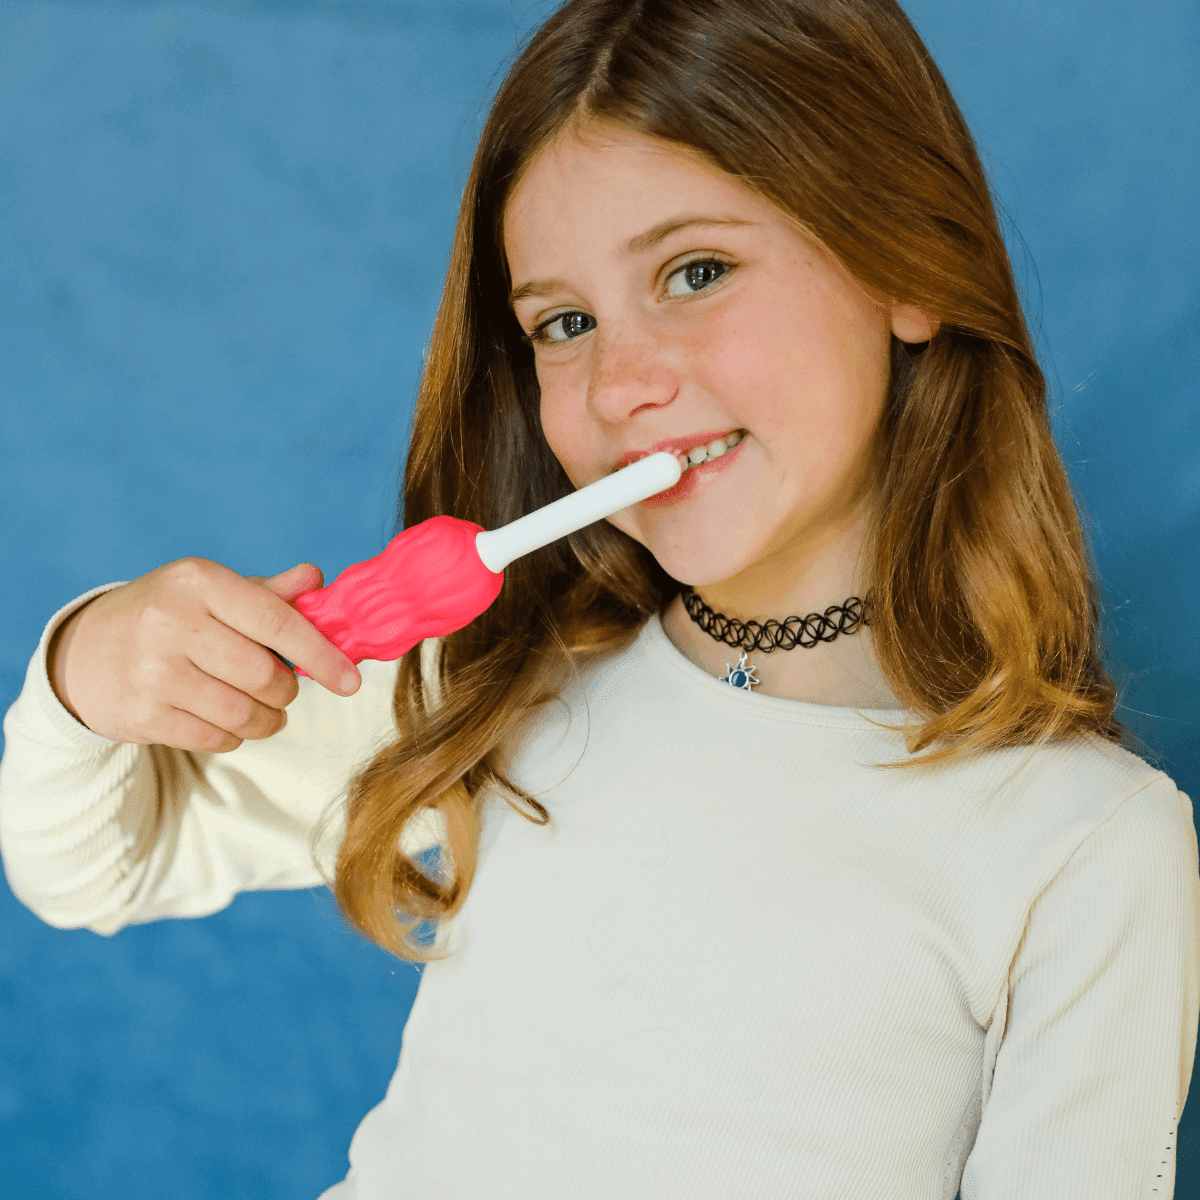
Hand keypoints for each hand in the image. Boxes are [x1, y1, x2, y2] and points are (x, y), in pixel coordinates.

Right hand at [48, 559, 361, 751]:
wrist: (85, 652)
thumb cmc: (168, 616)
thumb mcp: (212, 591)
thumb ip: (268, 592)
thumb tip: (317, 578)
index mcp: (199, 581)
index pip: (276, 620)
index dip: (320, 653)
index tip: (351, 681)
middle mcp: (172, 622)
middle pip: (264, 674)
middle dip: (286, 690)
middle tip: (283, 688)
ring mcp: (153, 671)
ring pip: (243, 712)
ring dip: (268, 719)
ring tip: (265, 710)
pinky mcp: (142, 714)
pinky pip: (217, 738)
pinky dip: (236, 736)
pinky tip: (228, 720)